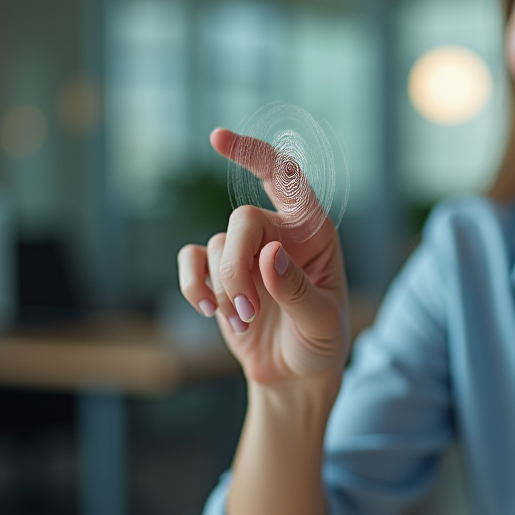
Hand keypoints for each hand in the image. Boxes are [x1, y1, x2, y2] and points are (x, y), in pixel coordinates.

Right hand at [177, 128, 349, 388]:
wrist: (295, 376)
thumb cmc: (321, 343)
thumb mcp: (323, 321)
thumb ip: (297, 289)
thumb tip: (269, 254)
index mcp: (313, 230)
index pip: (285, 176)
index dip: (254, 154)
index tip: (217, 138)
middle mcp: (278, 231)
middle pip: (241, 221)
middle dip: (237, 268)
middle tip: (249, 309)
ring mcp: (246, 252)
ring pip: (216, 246)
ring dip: (225, 290)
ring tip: (245, 321)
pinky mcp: (219, 274)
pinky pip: (192, 261)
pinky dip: (193, 285)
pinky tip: (208, 310)